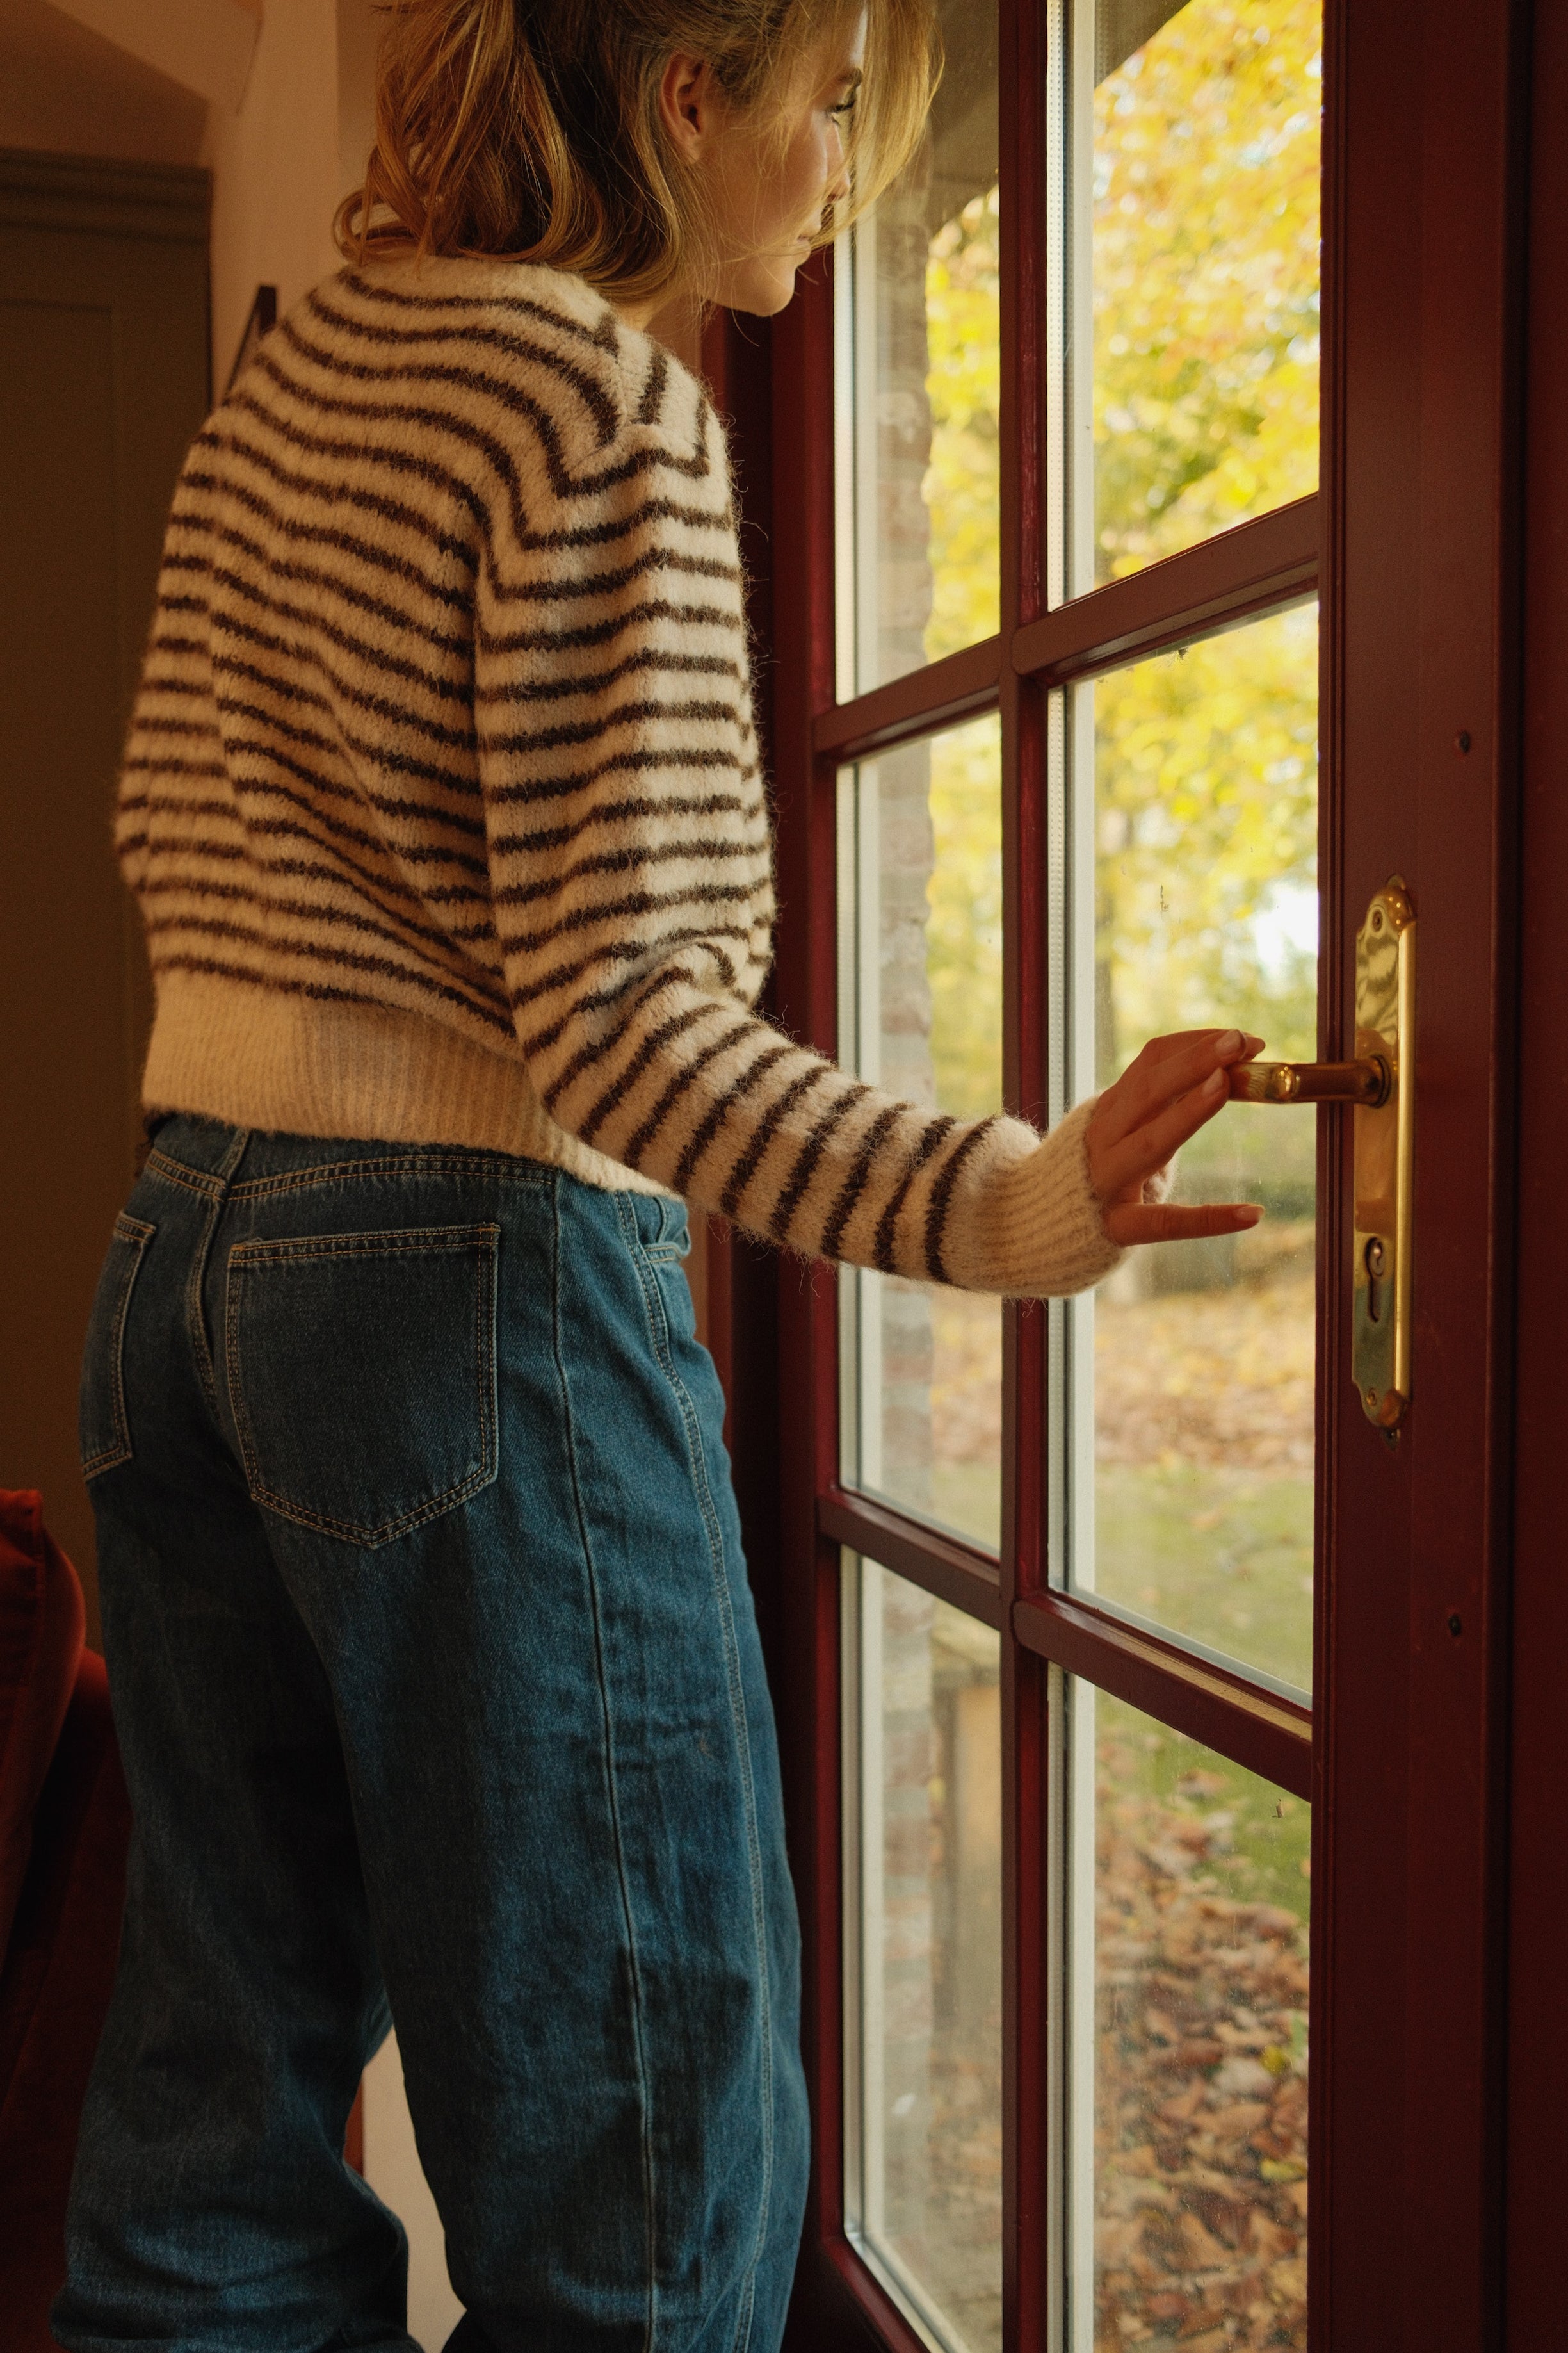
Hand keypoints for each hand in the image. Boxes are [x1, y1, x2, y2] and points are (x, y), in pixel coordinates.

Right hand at [1087, 1029, 1264, 1248]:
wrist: (1035, 1226)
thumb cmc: (1101, 1172)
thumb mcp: (1128, 1133)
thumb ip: (1170, 1106)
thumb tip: (1231, 1073)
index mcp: (1110, 1110)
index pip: (1151, 1062)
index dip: (1196, 1046)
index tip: (1242, 1039)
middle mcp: (1104, 1138)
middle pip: (1146, 1091)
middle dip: (1192, 1062)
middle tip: (1237, 1042)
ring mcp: (1107, 1181)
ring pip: (1148, 1143)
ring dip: (1187, 1112)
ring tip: (1225, 1085)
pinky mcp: (1118, 1227)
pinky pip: (1165, 1222)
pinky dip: (1210, 1220)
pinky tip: (1252, 1214)